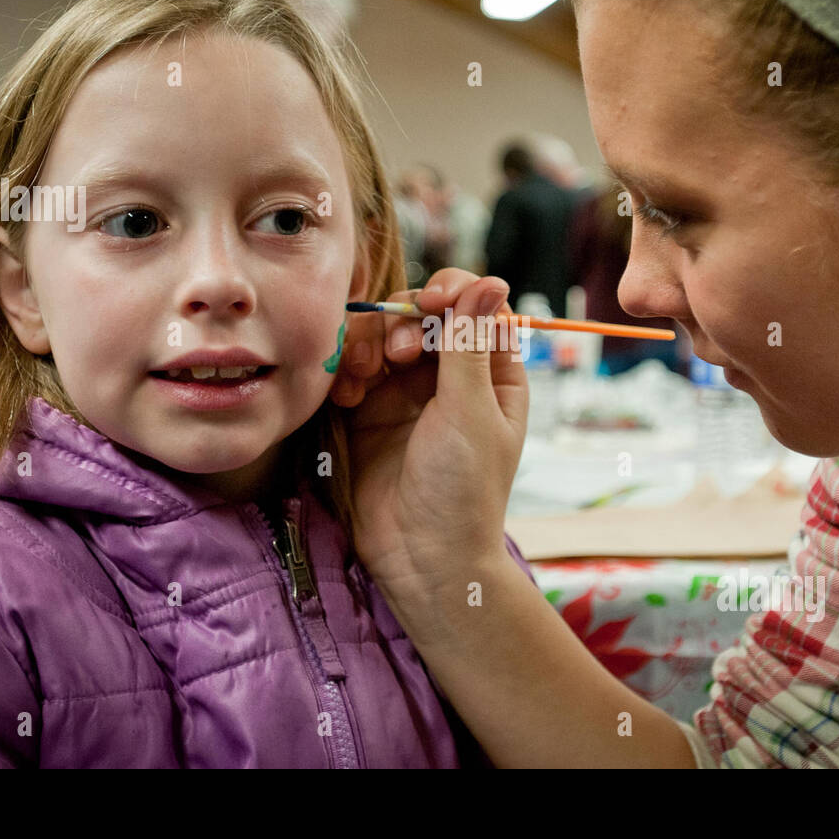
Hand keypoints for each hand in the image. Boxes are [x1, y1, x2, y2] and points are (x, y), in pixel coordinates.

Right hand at [330, 269, 527, 601]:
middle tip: (401, 354)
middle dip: (404, 321)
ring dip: (370, 343)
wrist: (422, 558)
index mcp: (493, 374)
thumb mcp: (470, 411)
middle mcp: (450, 377)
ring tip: (365, 375)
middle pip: (422, 314)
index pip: (475, 306)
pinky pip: (353, 369)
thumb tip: (491, 280)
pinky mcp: (368, 412)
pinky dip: (346, 371)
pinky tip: (347, 394)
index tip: (429, 304)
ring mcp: (406, 393)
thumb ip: (470, 343)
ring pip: (383, 336)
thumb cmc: (463, 490)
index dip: (451, 294)